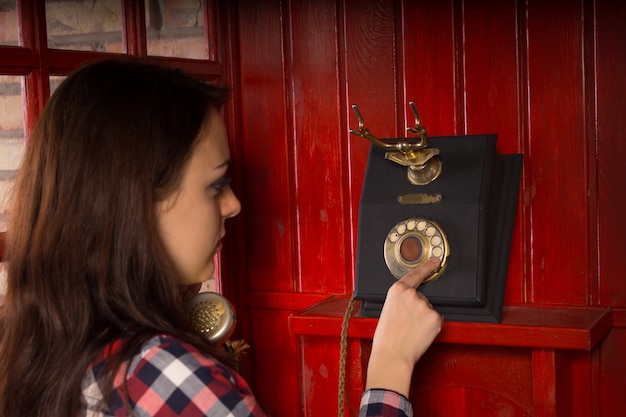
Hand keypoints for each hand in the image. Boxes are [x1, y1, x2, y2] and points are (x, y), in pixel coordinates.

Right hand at [365, 257, 442, 395]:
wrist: (392, 354)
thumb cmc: (386, 338)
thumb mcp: (388, 311)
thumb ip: (401, 301)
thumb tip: (412, 304)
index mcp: (397, 290)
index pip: (415, 274)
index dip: (427, 266)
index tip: (436, 260)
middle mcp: (412, 295)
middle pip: (422, 298)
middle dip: (418, 310)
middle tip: (406, 324)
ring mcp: (425, 305)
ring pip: (429, 310)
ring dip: (424, 319)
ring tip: (410, 331)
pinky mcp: (435, 317)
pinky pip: (436, 321)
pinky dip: (431, 328)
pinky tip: (420, 334)